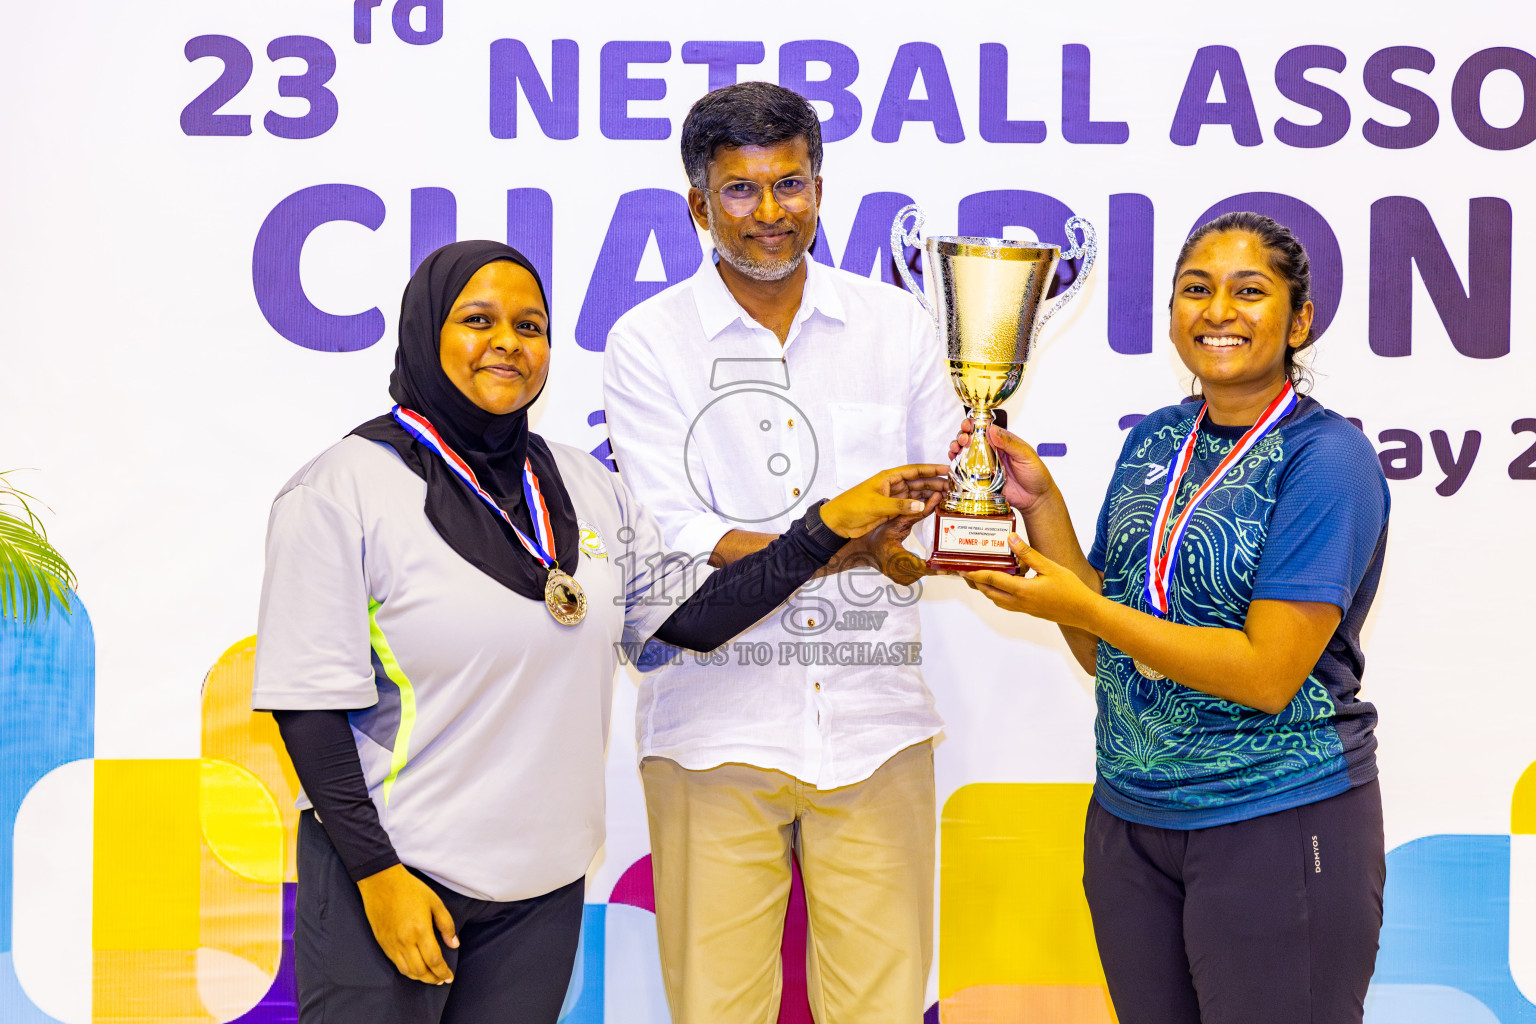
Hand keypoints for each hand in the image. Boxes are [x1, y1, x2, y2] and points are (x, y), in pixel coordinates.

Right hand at [355, 863, 458, 984]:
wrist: (381, 882)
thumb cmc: (411, 889)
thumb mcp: (435, 902)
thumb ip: (446, 925)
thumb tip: (454, 944)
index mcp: (420, 930)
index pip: (434, 960)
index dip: (443, 971)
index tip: (450, 976)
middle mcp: (405, 941)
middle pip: (420, 970)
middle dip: (433, 979)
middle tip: (442, 980)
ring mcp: (391, 944)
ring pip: (407, 971)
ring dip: (420, 978)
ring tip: (431, 978)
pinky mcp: (382, 943)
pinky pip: (396, 964)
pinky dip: (407, 971)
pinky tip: (415, 970)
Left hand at [820, 464, 948, 538]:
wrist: (837, 523)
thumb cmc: (852, 507)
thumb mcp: (877, 505)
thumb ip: (900, 506)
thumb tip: (921, 506)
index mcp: (888, 477)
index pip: (914, 470)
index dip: (931, 469)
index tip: (947, 469)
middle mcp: (892, 486)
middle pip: (918, 482)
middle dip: (935, 483)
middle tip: (952, 486)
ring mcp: (892, 498)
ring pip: (916, 495)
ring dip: (930, 495)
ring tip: (947, 496)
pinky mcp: (891, 511)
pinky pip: (910, 507)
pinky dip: (922, 507)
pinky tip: (933, 507)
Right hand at [841, 491, 940, 583]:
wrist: (864, 551)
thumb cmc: (877, 535)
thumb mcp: (897, 522)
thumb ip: (919, 513)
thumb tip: (937, 498)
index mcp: (895, 557)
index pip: (920, 567)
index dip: (936, 568)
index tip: (949, 566)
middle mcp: (898, 572)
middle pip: (926, 572)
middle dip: (941, 566)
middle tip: (957, 561)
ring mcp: (900, 579)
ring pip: (924, 575)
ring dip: (935, 568)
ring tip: (949, 562)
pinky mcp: (903, 581)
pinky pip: (919, 576)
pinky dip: (927, 570)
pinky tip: (936, 564)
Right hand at [947, 419, 1056, 514]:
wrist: (1036, 498)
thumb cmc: (1035, 474)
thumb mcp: (1025, 455)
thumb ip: (1009, 443)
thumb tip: (992, 430)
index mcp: (1002, 441)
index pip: (984, 428)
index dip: (973, 425)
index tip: (967, 425)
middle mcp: (991, 452)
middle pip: (971, 440)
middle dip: (962, 436)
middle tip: (962, 440)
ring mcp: (985, 466)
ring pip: (965, 454)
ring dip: (957, 449)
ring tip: (955, 449)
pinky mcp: (981, 480)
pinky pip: (966, 472)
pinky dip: (956, 466)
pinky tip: (952, 462)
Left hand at [961, 534, 1095, 627]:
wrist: (1084, 612)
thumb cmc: (1071, 589)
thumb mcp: (1050, 567)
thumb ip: (1028, 553)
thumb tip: (1011, 538)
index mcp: (1022, 590)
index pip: (992, 580)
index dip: (976, 573)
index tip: (963, 568)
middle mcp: (1019, 602)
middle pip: (989, 592)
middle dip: (976, 582)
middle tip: (967, 570)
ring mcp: (1023, 609)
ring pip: (996, 600)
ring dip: (986, 589)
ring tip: (980, 576)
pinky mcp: (1028, 611)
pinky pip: (1006, 603)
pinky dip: (997, 594)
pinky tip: (1001, 585)